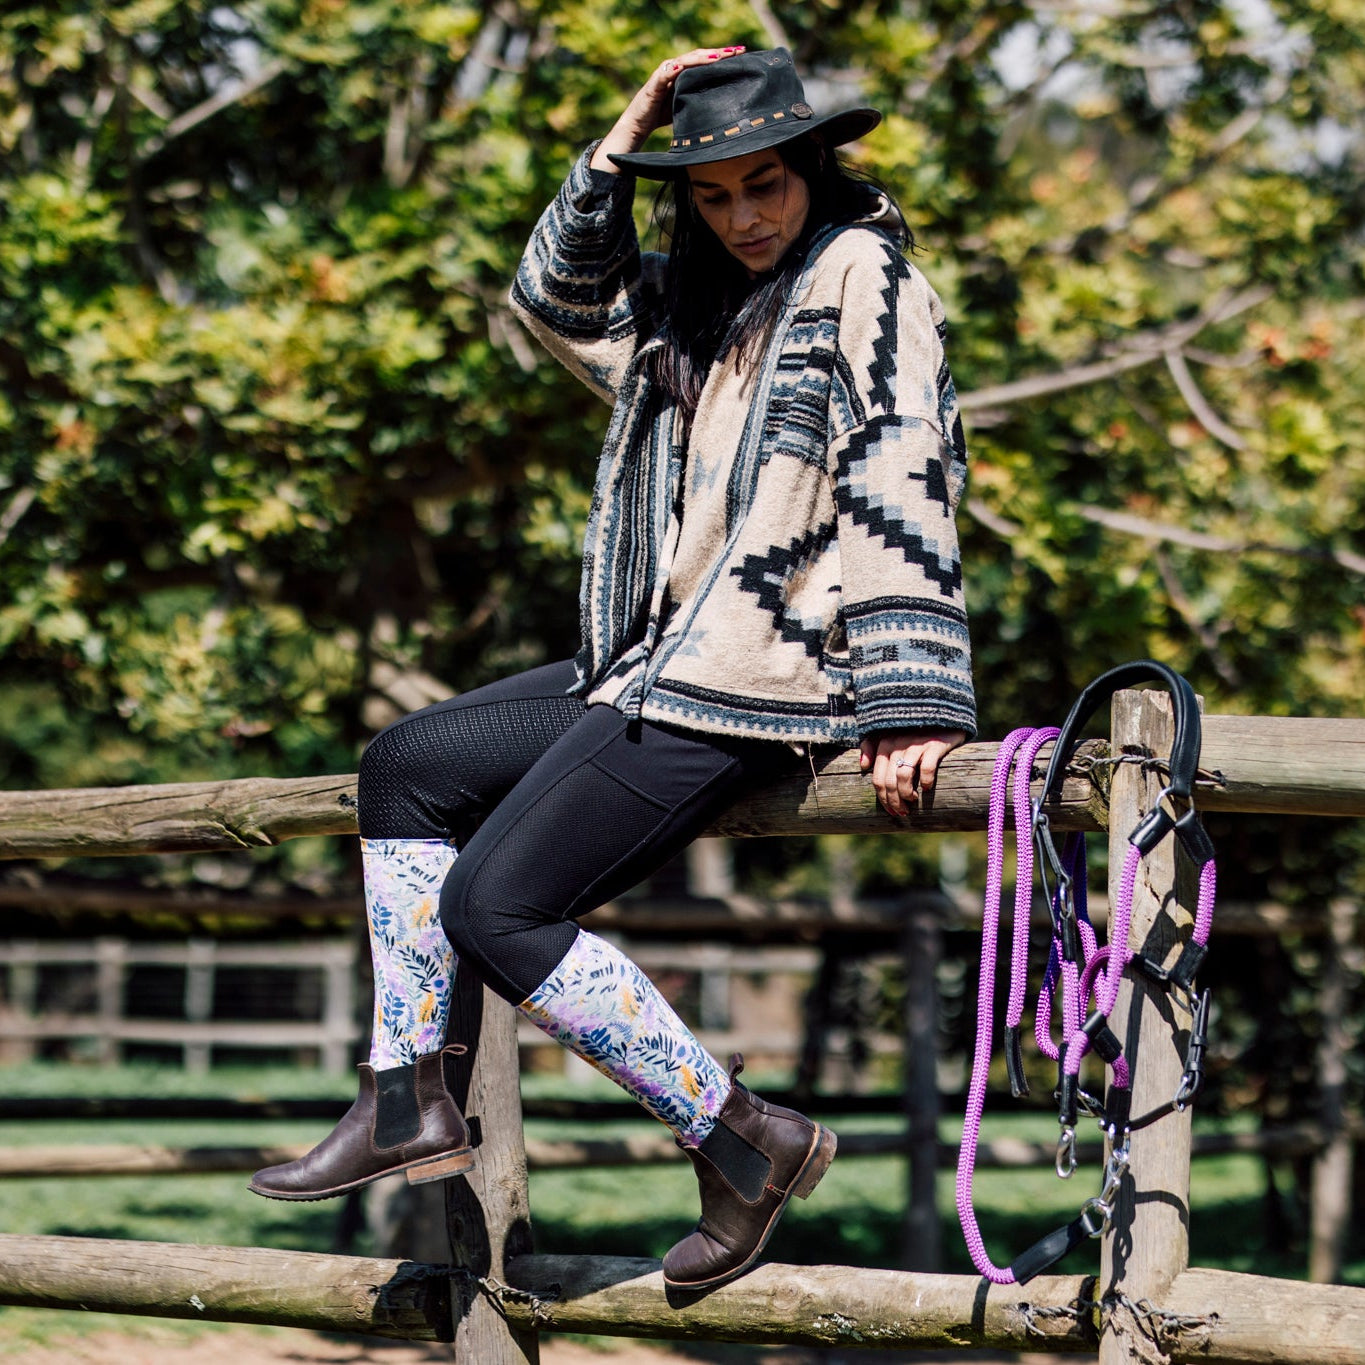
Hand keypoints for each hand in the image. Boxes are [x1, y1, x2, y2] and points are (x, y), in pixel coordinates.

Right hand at [590, 46, 746, 172]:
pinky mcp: (655, 83)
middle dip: (719, 53)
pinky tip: (689, 67)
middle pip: (700, 56)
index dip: (723, 57)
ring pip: (686, 60)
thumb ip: (700, 98)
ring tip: (719, 57)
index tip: (742, 55)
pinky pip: (667, 73)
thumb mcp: (686, 105)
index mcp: (684, 73)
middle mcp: (675, 68)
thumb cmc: (661, 116)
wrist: (638, 125)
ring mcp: (664, 73)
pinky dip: (678, 69)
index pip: (706, 61)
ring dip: (703, 57)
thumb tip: (724, 101)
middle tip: (738, 51)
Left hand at [860, 729, 966, 818]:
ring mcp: (915, 744)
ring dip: (907, 795)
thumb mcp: (892, 735)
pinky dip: (925, 782)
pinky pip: (925, 768)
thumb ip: (873, 746)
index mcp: (885, 744)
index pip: (878, 779)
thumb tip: (863, 766)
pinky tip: (927, 788)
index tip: (892, 812)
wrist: (944, 717)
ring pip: (903, 777)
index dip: (883, 799)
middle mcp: (897, 743)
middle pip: (889, 782)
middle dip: (894, 802)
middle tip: (903, 813)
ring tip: (914, 801)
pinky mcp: (934, 745)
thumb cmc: (916, 731)